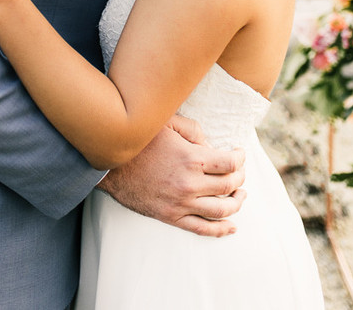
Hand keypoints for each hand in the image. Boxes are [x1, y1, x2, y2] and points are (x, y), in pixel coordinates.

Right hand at [97, 115, 245, 236]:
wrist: (111, 165)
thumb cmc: (140, 141)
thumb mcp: (167, 123)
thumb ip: (193, 129)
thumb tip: (211, 144)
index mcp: (192, 158)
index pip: (230, 163)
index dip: (240, 158)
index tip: (240, 153)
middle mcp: (190, 184)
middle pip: (229, 186)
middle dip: (240, 178)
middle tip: (240, 171)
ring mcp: (181, 203)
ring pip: (221, 210)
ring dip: (236, 203)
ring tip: (241, 195)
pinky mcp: (171, 216)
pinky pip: (202, 228)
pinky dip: (220, 229)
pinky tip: (231, 226)